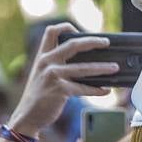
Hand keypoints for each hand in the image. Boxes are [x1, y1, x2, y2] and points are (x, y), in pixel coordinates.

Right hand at [9, 23, 115, 137]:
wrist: (27, 116)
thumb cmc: (39, 95)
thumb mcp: (42, 74)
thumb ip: (57, 64)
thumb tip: (88, 61)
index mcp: (42, 56)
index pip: (52, 32)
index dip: (66, 26)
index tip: (80, 29)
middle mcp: (46, 62)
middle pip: (73, 44)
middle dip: (92, 41)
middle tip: (106, 43)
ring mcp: (52, 75)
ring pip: (83, 68)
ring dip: (102, 68)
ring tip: (114, 67)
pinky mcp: (59, 90)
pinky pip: (83, 88)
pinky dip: (96, 90)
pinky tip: (105, 90)